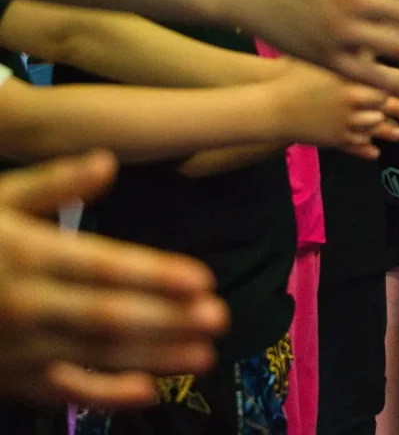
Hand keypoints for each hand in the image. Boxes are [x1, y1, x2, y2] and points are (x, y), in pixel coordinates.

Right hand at [0, 151, 227, 408]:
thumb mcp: (0, 198)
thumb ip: (54, 182)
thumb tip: (107, 161)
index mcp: (28, 255)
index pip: (102, 268)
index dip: (155, 276)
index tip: (201, 280)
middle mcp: (27, 305)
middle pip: (108, 318)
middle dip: (167, 320)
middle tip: (218, 319)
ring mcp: (19, 348)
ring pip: (94, 357)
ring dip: (153, 358)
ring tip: (203, 355)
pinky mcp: (12, 378)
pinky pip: (63, 392)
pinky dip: (105, 395)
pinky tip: (148, 391)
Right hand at [272, 58, 392, 159]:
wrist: (271, 107)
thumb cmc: (292, 76)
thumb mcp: (320, 58)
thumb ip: (346, 52)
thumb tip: (367, 42)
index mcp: (349, 77)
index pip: (384, 82)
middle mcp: (351, 100)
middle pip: (384, 106)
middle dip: (398, 108)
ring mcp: (345, 121)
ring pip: (375, 127)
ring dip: (386, 129)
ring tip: (398, 131)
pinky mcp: (336, 139)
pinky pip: (360, 144)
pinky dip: (369, 147)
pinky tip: (374, 147)